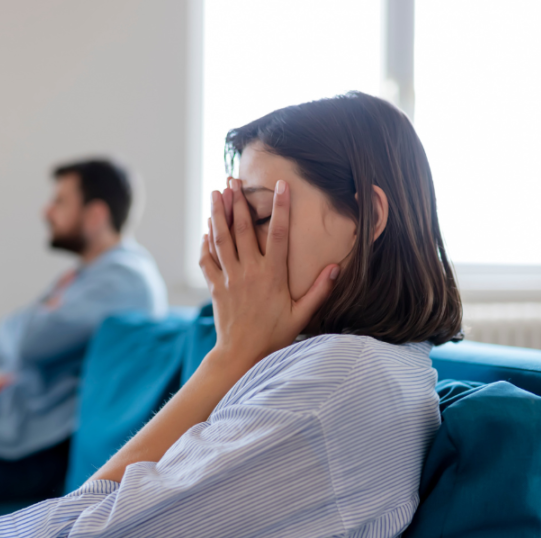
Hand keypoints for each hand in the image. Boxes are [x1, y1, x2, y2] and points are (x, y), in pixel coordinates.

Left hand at [199, 178, 339, 373]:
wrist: (241, 355)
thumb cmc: (274, 336)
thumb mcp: (301, 315)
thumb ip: (319, 291)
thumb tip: (335, 267)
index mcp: (272, 275)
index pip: (278, 233)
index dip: (280, 207)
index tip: (281, 185)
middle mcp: (249, 271)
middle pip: (242, 229)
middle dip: (238, 201)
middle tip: (234, 180)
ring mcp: (229, 278)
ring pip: (221, 239)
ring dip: (218, 214)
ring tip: (216, 193)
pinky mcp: (216, 287)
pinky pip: (207, 260)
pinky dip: (205, 243)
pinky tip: (206, 230)